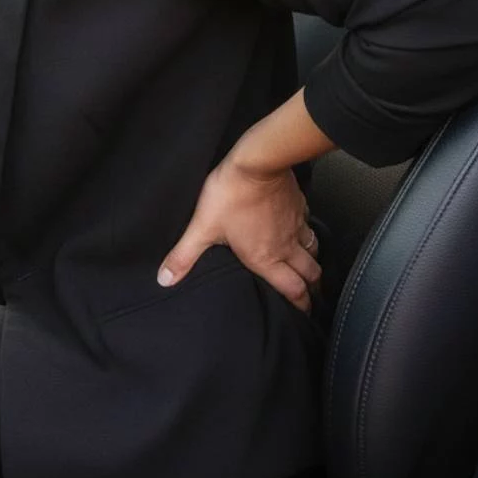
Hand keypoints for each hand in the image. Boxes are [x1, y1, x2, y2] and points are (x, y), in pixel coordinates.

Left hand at [157, 150, 320, 311]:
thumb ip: (184, 256)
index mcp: (265, 258)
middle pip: (310, 274)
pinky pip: (308, 224)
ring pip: (313, 250)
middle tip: (312, 297)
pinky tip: (299, 229)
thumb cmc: (231, 195)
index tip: (304, 314)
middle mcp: (286, 246)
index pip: (292, 290)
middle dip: (312, 288)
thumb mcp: (202, 227)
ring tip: (309, 269)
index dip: (301, 306)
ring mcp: (295, 224)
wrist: (257, 162)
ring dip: (312, 263)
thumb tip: (165, 279)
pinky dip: (306, 233)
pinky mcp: (299, 205)